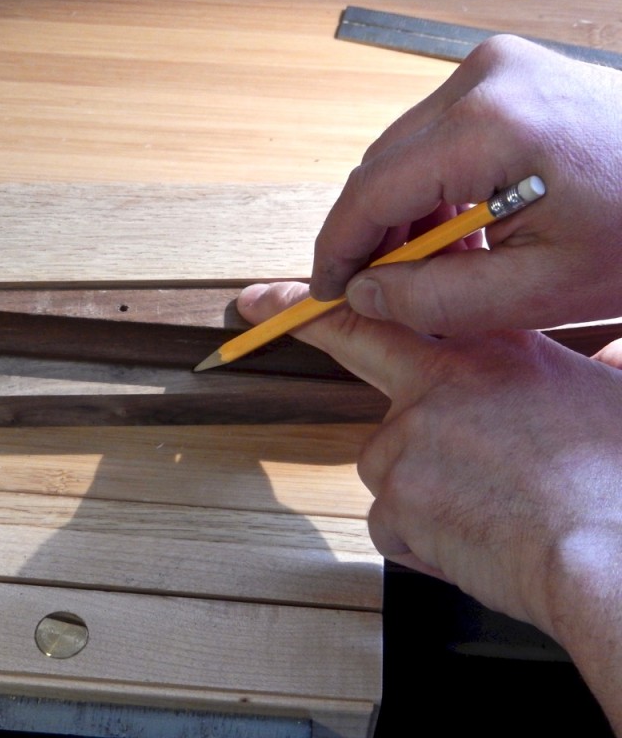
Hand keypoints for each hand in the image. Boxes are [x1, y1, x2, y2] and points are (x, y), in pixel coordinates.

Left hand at [239, 281, 621, 729]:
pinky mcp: (396, 499)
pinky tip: (476, 543)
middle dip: (304, 321)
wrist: (614, 552)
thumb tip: (602, 367)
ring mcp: (409, 441)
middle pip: (358, 351)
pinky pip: (395, 526)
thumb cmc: (620, 481)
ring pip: (390, 466)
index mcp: (491, 353)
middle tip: (259, 308)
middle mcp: (439, 386)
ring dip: (424, 492)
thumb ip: (567, 378)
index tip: (281, 293)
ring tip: (491, 512)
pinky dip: (427, 541)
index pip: (401, 311)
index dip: (340, 298)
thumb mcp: (602, 396)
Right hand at [311, 36, 621, 334]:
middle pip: (380, 167)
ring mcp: (495, 67)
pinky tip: (459, 228)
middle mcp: (482, 78)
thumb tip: (364, 292)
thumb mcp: (541, 291)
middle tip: (382, 291)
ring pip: (403, 151)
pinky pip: (436, 134)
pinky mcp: (507, 73)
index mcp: (489, 126)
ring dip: (402, 212)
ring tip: (434, 266)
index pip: (370, 192)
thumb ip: (435, 301)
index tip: (327, 292)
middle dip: (371, 234)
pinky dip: (432, 186)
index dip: (338, 250)